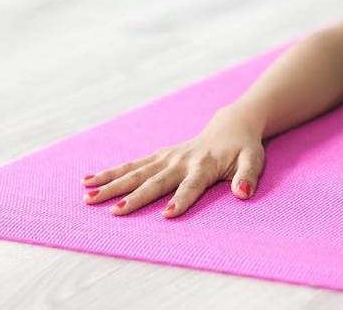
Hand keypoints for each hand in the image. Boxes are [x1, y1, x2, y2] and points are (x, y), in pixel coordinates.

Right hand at [80, 104, 265, 216]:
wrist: (231, 126)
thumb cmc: (244, 148)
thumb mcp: (254, 160)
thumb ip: (248, 177)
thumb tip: (243, 194)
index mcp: (204, 165)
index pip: (191, 186)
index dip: (181, 200)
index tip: (166, 215)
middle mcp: (181, 161)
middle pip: (156, 181)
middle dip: (135, 196)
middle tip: (114, 211)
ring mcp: (167, 158)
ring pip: (136, 172)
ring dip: (112, 185)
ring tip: (88, 198)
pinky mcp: (158, 156)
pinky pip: (131, 165)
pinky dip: (110, 172)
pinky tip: (88, 181)